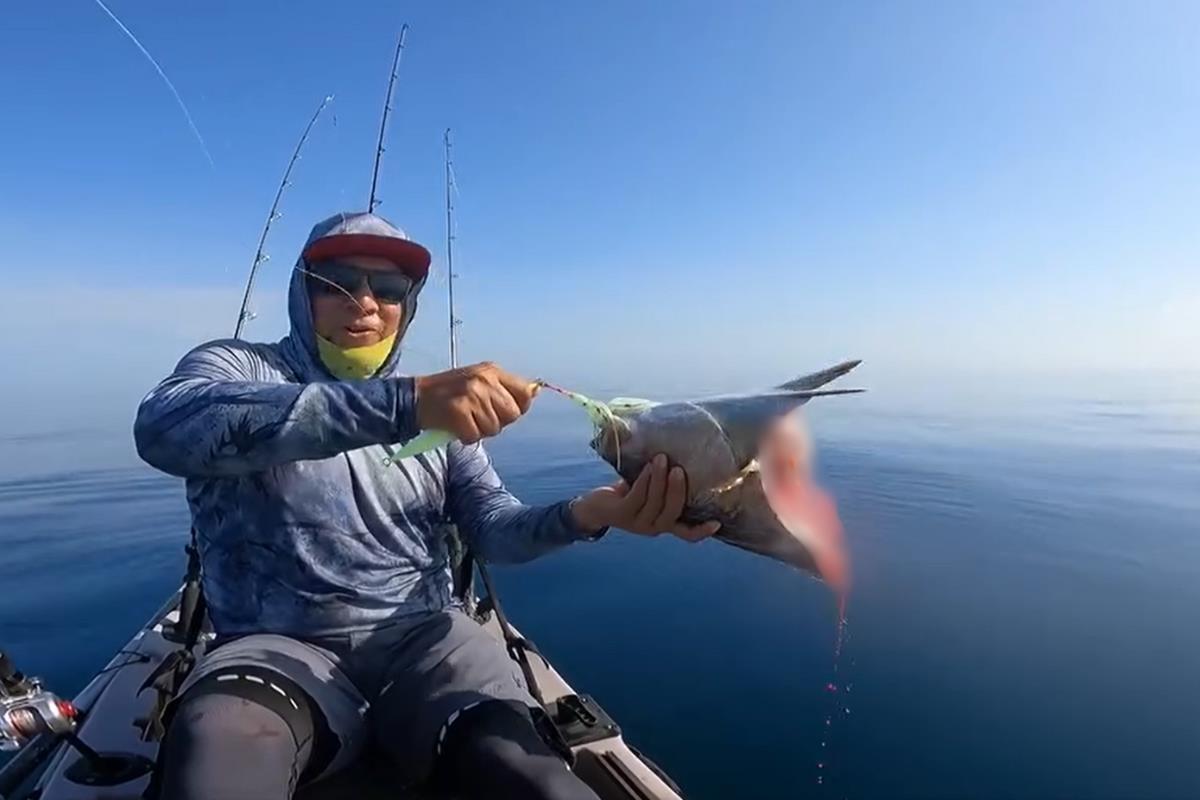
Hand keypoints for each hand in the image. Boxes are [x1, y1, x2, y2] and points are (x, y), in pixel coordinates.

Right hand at [414, 362, 538, 443]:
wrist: (415, 398)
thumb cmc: (450, 393)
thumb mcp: (480, 380)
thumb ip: (506, 388)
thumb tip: (536, 391)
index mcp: (492, 371)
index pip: (525, 392)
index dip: (518, 406)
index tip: (502, 410)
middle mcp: (484, 381)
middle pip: (512, 414)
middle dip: (498, 421)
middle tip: (477, 416)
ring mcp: (471, 395)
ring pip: (494, 428)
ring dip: (479, 430)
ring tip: (465, 419)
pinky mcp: (458, 412)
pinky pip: (475, 436)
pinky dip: (465, 437)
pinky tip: (456, 427)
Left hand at [571, 454, 720, 541]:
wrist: (594, 507)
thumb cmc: (628, 494)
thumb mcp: (649, 491)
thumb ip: (664, 484)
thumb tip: (682, 455)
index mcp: (664, 523)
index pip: (686, 534)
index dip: (701, 531)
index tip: (717, 522)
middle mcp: (654, 527)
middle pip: (671, 513)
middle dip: (677, 491)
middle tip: (679, 470)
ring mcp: (638, 523)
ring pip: (654, 503)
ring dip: (659, 480)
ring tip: (662, 459)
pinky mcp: (622, 515)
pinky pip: (637, 497)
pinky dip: (644, 481)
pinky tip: (647, 467)